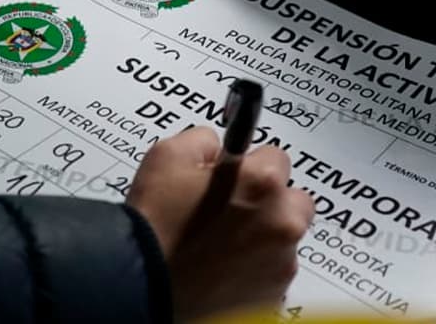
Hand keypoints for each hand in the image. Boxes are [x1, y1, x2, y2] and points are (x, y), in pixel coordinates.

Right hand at [128, 126, 314, 320]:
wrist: (141, 288)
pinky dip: (255, 270)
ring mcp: (281, 264)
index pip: (276, 157)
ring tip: (220, 245)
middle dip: (268, 202)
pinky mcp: (274, 296)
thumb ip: (204, 139)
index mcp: (262, 182)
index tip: (233, 178)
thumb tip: (217, 146)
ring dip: (263, 237)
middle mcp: (282, 223)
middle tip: (231, 212)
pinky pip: (273, 272)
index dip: (249, 167)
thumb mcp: (167, 157)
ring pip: (284, 239)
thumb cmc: (154, 227)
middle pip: (294, 200)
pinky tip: (223, 269)